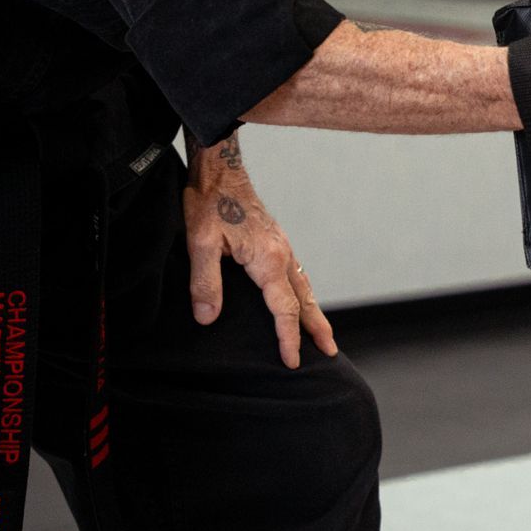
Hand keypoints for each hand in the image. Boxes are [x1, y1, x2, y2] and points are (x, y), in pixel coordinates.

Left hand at [182, 136, 335, 368]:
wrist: (221, 169)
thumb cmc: (210, 203)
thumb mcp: (200, 244)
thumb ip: (206, 283)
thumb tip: (208, 319)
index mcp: (268, 260)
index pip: (284, 309)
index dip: (288, 338)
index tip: (293, 361)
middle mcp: (283, 255)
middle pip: (306, 300)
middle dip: (317, 328)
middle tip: (330, 352)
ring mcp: (283, 246)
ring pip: (304, 286)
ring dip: (314, 312)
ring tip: (323, 332)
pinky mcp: (277, 241)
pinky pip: (297, 274)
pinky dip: (304, 293)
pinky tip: (300, 297)